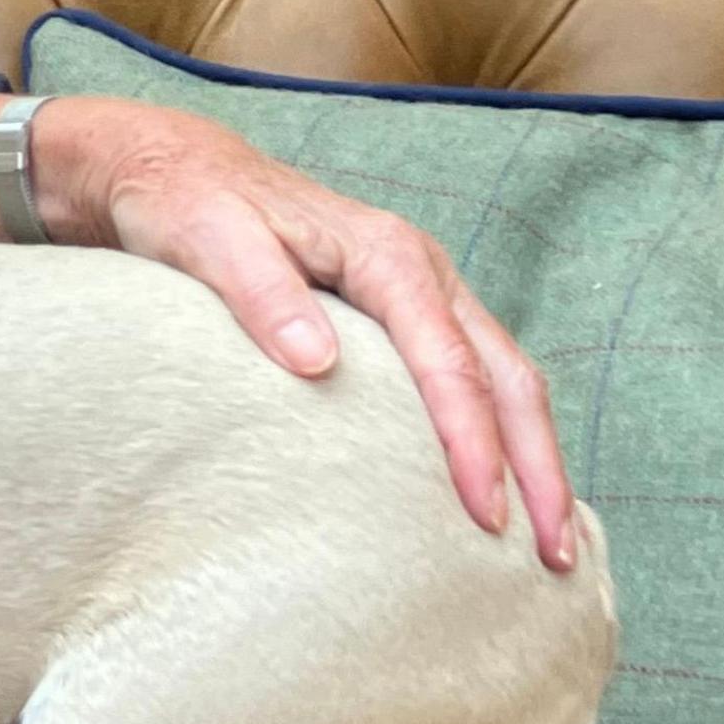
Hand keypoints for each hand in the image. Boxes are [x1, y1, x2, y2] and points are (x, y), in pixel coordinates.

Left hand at [0, 93, 576, 570]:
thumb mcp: (210, 240)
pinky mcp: (404, 315)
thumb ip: (264, 295)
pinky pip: (474, 377)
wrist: (170, 166)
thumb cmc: (186, 204)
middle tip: (553, 557)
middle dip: (538, 467)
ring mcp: (421, 293)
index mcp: (386, 255)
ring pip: (504, 380)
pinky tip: (504, 489)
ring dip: (534, 460)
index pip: (449, 362)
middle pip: (505, 376)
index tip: (486, 515)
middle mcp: (422, 271)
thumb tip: (317, 364)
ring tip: (549, 546)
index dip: (473, 443)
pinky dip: (501, 436)